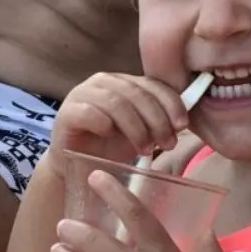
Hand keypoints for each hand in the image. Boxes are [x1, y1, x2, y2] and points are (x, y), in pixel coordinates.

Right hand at [49, 74, 188, 178]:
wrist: (77, 169)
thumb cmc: (110, 148)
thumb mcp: (141, 132)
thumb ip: (158, 120)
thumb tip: (184, 119)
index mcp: (123, 82)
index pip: (152, 84)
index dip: (171, 103)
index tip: (183, 126)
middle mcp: (102, 82)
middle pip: (136, 93)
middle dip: (157, 120)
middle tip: (168, 144)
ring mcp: (81, 95)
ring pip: (116, 103)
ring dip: (136, 128)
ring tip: (145, 150)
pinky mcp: (66, 113)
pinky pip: (89, 113)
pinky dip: (105, 125)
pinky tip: (112, 139)